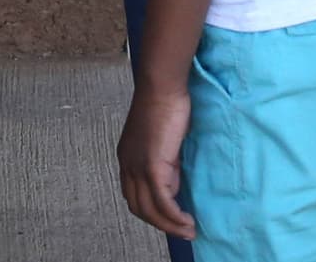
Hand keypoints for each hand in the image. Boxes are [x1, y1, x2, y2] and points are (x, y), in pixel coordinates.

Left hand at [117, 84, 194, 241]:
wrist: (162, 85)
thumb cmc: (165, 102)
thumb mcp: (162, 138)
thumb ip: (163, 159)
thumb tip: (173, 181)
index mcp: (127, 156)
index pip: (133, 193)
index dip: (150, 208)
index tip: (170, 215)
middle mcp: (127, 165)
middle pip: (138, 207)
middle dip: (159, 222)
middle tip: (181, 229)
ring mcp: (137, 167)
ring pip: (150, 210)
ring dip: (169, 226)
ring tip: (188, 231)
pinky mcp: (152, 167)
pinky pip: (163, 203)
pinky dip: (174, 217)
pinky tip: (187, 221)